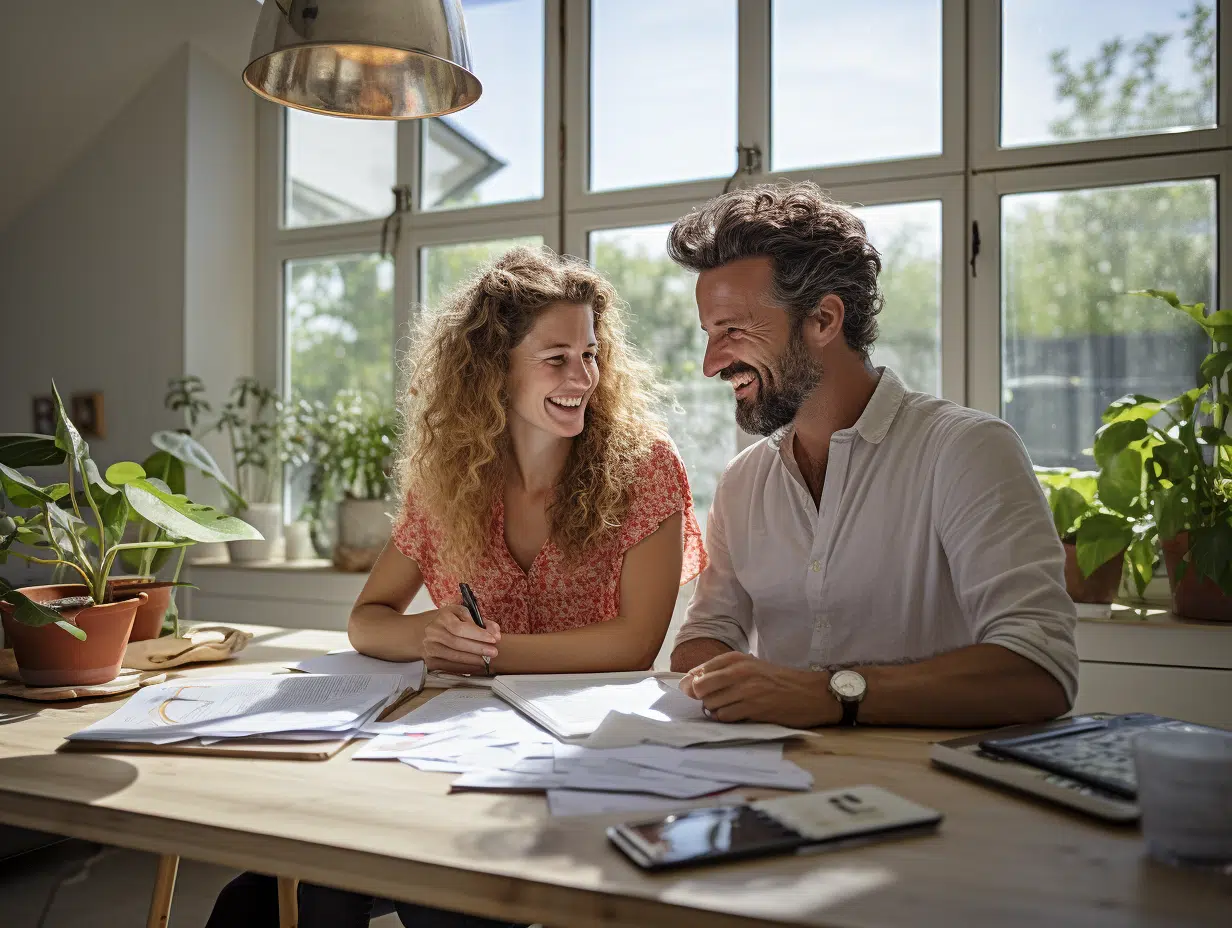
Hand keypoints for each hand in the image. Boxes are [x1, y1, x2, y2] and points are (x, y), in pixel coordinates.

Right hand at [421, 605, 500, 672]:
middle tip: (493, 652)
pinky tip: (475, 667)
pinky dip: (464, 668)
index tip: (493, 639)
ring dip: (472, 660)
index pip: (460, 627)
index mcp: (443, 617)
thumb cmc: (451, 622)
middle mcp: (433, 631)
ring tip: (486, 661)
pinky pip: (448, 667)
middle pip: (456, 643)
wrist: (426, 632)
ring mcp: (429, 647)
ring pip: (453, 656)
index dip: (478, 634)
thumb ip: (482, 622)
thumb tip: (495, 633)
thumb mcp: (464, 615)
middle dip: (478, 649)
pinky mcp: (429, 661)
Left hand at [680, 652, 838, 727]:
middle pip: (699, 687)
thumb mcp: (750, 667)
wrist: (809, 692)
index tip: (696, 691)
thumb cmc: (778, 680)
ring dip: (715, 709)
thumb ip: (722, 672)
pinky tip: (737, 715)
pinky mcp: (753, 708)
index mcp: (736, 658)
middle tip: (711, 701)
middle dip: (700, 697)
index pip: (699, 671)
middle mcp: (738, 671)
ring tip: (730, 707)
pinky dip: (726, 718)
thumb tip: (690, 683)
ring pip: (711, 703)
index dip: (692, 684)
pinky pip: (725, 716)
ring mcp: (746, 690)